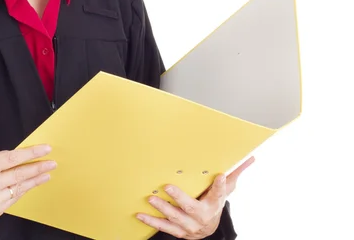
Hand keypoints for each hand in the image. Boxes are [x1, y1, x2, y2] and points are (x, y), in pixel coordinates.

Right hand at [0, 144, 55, 220]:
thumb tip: (20, 156)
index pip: (12, 159)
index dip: (31, 154)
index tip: (45, 149)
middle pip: (19, 174)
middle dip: (38, 168)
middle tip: (51, 163)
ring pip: (19, 188)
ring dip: (35, 181)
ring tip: (46, 174)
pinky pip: (14, 199)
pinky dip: (23, 190)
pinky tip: (31, 184)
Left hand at [137, 156, 254, 238]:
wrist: (209, 227)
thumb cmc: (214, 202)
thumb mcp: (226, 189)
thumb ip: (234, 174)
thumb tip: (250, 157)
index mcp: (214, 203)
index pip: (220, 194)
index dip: (221, 186)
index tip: (220, 176)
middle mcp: (202, 216)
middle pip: (191, 207)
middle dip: (179, 198)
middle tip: (167, 186)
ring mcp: (190, 226)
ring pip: (175, 218)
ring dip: (162, 209)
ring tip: (151, 199)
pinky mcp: (179, 231)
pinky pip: (165, 227)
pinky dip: (152, 221)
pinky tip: (140, 214)